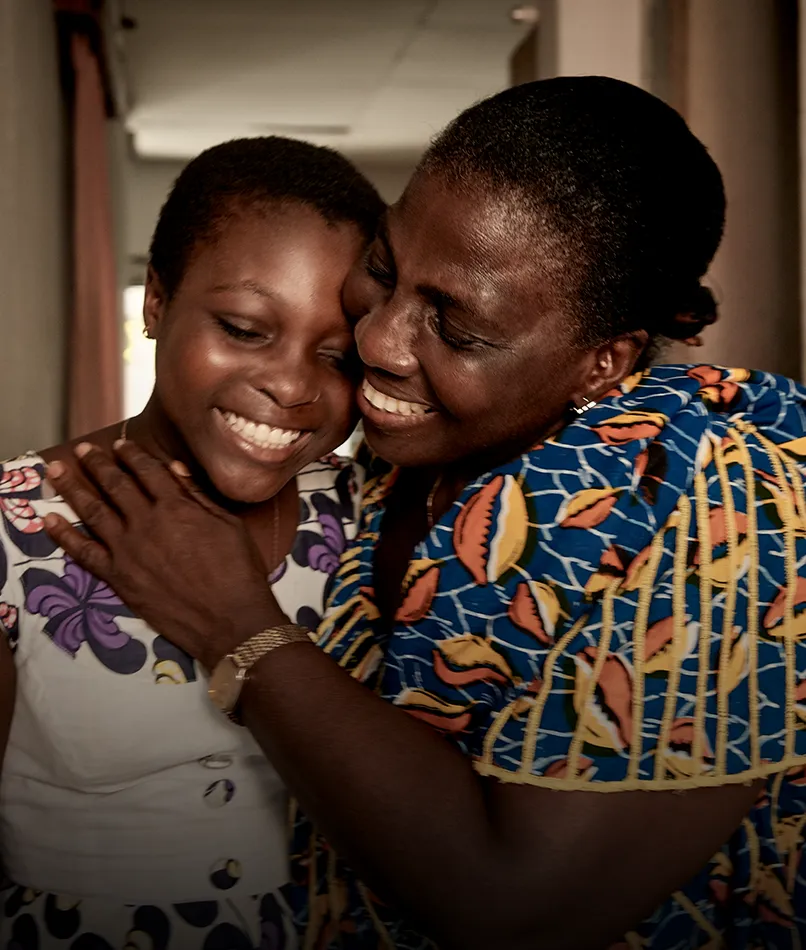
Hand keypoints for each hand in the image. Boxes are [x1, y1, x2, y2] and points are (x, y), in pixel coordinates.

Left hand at [44, 441, 286, 670]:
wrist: (228, 620)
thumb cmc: (238, 572)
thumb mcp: (229, 525)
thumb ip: (199, 497)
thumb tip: (176, 469)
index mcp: (177, 507)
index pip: (148, 471)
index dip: (132, 455)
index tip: (121, 445)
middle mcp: (146, 523)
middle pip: (116, 485)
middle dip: (97, 464)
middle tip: (83, 449)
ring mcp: (128, 550)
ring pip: (93, 511)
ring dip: (73, 488)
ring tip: (58, 471)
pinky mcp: (118, 577)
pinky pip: (84, 552)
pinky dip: (64, 535)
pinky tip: (50, 520)